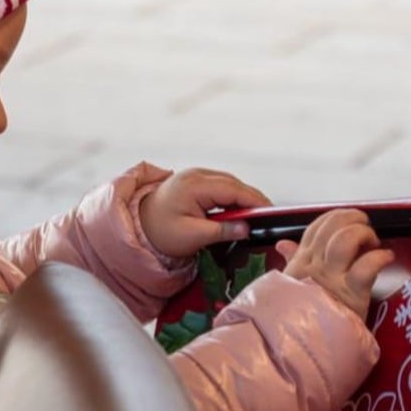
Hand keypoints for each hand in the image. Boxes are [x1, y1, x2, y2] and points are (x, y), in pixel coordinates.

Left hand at [139, 168, 271, 257]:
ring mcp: (197, 175)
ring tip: (255, 216)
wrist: (139, 224)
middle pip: (235, 184)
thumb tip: (246, 228)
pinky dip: (233, 197)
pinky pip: (222, 186)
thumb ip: (220, 231)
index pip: (233, 190)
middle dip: (252, 200)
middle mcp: (197, 175)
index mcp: (194, 186)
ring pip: (230, 184)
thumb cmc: (161, 231)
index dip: (254, 201)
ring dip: (243, 198)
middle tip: (268, 218)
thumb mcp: (192, 236)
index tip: (271, 212)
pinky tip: (238, 210)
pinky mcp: (197, 180)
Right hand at [275, 209, 394, 318]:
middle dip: (354, 220)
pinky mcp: (352, 292)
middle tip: (366, 229)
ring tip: (374, 243)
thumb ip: (291, 261)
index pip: (317, 226)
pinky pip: (368, 265)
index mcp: (302, 260)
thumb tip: (283, 243)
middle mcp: (315, 264)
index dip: (336, 217)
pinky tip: (386, 258)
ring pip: (347, 239)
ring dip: (364, 234)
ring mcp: (332, 277)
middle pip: (333, 226)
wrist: (305, 346)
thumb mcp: (292, 286)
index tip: (350, 221)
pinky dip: (381, 257)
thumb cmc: (302, 317)